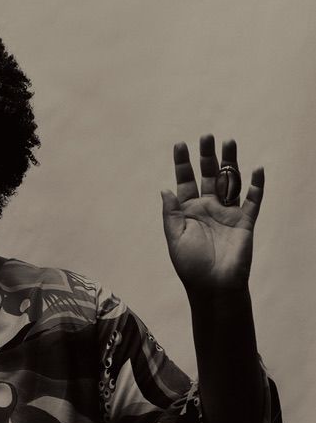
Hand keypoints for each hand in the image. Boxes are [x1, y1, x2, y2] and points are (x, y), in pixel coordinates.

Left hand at [161, 134, 263, 296]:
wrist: (214, 287)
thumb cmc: (191, 265)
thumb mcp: (175, 238)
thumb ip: (171, 213)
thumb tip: (165, 188)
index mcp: (189, 211)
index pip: (185, 182)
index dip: (183, 164)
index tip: (180, 144)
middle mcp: (208, 208)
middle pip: (208, 176)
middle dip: (207, 156)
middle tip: (207, 136)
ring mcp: (228, 213)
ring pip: (230, 182)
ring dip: (230, 163)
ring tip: (229, 142)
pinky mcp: (245, 222)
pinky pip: (252, 200)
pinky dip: (256, 185)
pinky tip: (256, 169)